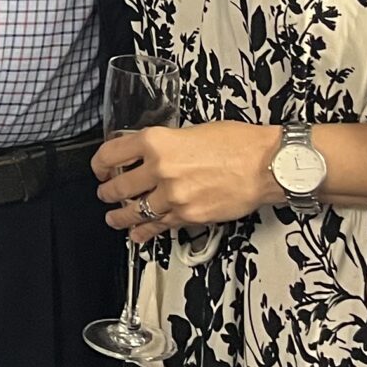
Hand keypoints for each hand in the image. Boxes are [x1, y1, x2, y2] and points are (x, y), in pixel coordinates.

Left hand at [94, 123, 279, 244]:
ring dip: (120, 217)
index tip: (99, 170)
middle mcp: (159, 169)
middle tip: (106, 194)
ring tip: (114, 218)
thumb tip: (149, 155)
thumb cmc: (238, 144)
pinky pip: (157, 226)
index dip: (99, 165)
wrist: (267, 165)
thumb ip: (165, 145)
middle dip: (107, 193)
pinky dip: (144, 232)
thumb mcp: (191, 131)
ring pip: (133, 211)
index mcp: (156, 141)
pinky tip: (137, 235)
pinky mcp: (187, 216)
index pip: (110, 154)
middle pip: (117, 186)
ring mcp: (172, 196)